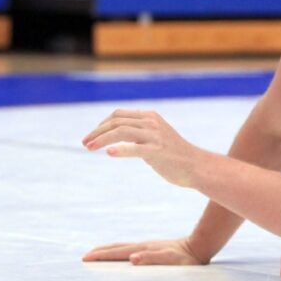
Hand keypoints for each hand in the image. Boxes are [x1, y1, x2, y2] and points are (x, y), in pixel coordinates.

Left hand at [82, 109, 207, 187]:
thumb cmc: (173, 154)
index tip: (91, 137)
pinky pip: (135, 148)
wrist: (196, 166)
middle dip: (97, 132)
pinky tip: (109, 153)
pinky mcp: (158, 151)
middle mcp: (151, 123)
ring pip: (121, 131)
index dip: (101, 125)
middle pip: (116, 122)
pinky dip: (121, 150)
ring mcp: (155, 136)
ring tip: (89, 149)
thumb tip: (116, 136)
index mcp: (150, 117)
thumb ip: (139, 132)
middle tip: (85, 144)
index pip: (118, 115)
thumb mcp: (156, 136)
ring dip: (102, 139)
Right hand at [82, 237, 208, 265]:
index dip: (101, 256)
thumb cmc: (186, 258)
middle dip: (101, 252)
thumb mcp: (170, 260)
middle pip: (118, 248)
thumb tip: (132, 258)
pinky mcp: (155, 249)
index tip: (85, 259)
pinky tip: (123, 257)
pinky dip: (121, 252)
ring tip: (98, 254)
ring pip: (124, 247)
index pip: (117, 252)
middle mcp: (144, 245)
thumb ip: (152, 258)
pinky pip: (132, 250)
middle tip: (85, 257)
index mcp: (144, 249)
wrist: (201, 246)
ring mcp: (149, 246)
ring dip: (109, 251)